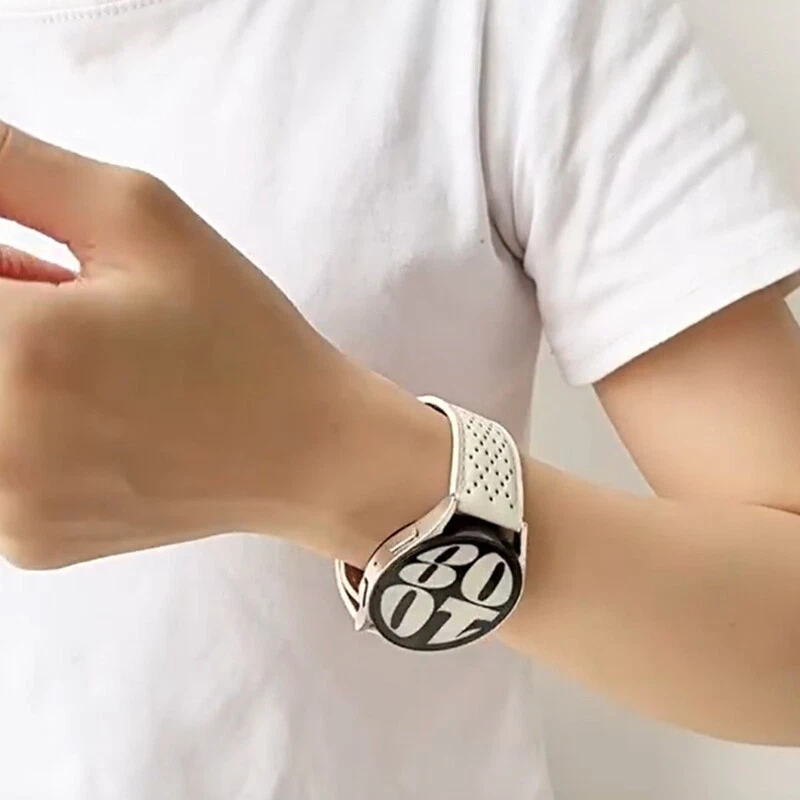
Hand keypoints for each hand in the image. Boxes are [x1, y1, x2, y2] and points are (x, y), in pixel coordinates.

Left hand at [0, 123, 448, 568]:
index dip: (6, 265)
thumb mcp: (140, 216)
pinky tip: (95, 418)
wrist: (301, 449)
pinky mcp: (28, 542)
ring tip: (88, 363)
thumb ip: (13, 167)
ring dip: (8, 367)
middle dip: (3, 304)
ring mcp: (9, 509)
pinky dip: (21, 427)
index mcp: (23, 352)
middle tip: (62, 302)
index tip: (42, 274)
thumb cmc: (238, 335)